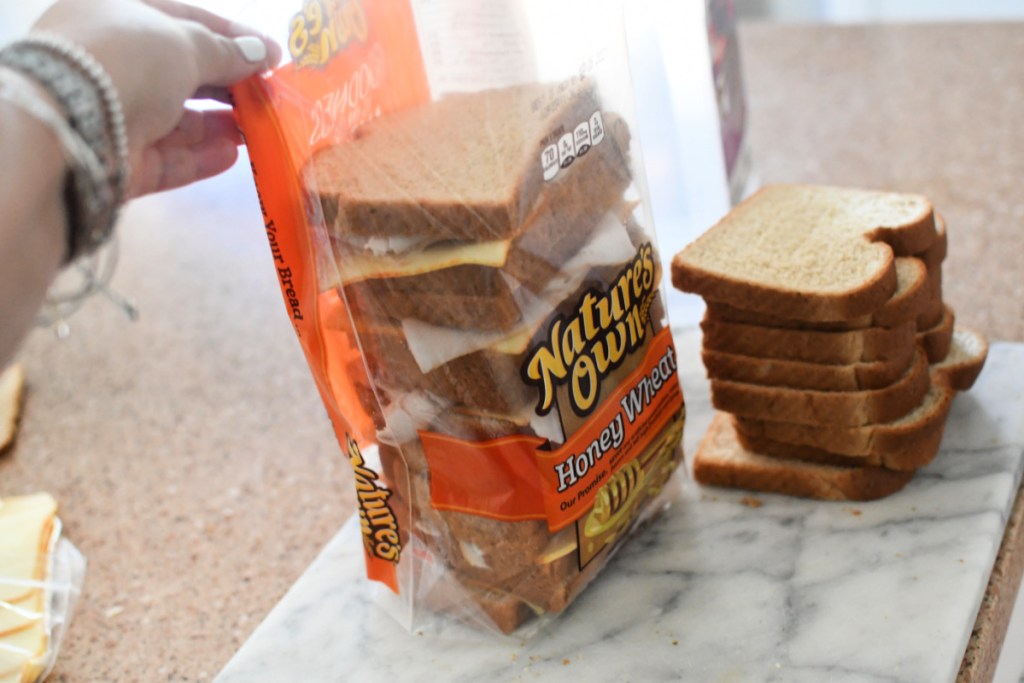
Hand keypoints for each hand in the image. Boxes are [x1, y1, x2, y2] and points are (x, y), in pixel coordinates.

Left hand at [33, 0, 281, 196]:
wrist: (69, 125)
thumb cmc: (126, 60)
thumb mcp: (184, 43)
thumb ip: (225, 51)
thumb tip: (261, 53)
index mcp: (116, 15)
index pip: (182, 21)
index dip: (230, 38)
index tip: (272, 55)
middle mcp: (112, 64)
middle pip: (181, 75)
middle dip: (227, 85)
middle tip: (269, 96)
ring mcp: (114, 115)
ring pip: (177, 121)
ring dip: (220, 124)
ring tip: (259, 128)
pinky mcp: (120, 163)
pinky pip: (168, 159)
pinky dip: (201, 157)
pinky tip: (235, 154)